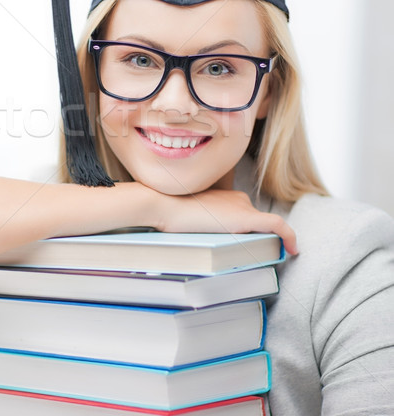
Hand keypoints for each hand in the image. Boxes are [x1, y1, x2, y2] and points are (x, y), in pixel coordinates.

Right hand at [153, 188, 297, 254]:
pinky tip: (294, 249)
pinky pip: (277, 225)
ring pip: (262, 229)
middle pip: (254, 225)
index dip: (247, 234)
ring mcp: (242, 207)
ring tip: (262, 259)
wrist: (164, 206)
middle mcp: (237, 199)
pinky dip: (289, 236)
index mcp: (225, 197)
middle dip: (255, 241)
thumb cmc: (169, 214)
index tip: (245, 248)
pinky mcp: (246, 218)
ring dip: (264, 244)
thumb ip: (203, 226)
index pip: (242, 218)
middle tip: (249, 259)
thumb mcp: (188, 219)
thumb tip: (206, 247)